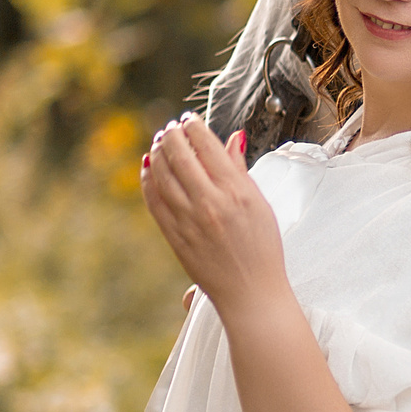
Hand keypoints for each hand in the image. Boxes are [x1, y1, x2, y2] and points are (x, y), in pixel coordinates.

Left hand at [141, 117, 286, 319]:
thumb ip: (241, 170)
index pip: (208, 146)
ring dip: (158, 153)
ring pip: (163, 174)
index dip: (194, 127)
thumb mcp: (260, 205)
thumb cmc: (262, 249)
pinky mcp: (174, 236)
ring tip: (160, 142)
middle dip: (172, 135)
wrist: (251, 292)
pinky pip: (154, 200)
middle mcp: (210, 203)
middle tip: (171, 127)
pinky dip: (148, 180)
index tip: (190, 119)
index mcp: (237, 192)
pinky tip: (149, 168)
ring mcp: (189, 220)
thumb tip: (233, 138)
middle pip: (181, 156)